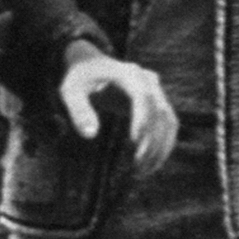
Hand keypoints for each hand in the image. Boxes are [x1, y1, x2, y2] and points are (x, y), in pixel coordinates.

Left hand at [58, 51, 177, 174]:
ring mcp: (156, 91)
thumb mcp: (70, 91)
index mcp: (127, 73)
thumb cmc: (79, 79)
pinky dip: (163, 145)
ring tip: (143, 172)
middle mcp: (147, 80)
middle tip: (137, 167)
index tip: (134, 143)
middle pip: (159, 111)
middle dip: (151, 141)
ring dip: (161, 147)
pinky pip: (168, 124)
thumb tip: (90, 135)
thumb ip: (78, 110)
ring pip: (168, 120)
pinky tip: (151, 165)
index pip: (142, 96)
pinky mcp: (158, 103)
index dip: (141, 119)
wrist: (92, 66)